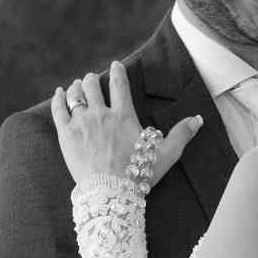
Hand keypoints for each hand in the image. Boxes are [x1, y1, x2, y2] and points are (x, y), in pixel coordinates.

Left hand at [51, 60, 204, 187]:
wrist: (110, 193)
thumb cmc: (138, 175)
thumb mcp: (166, 154)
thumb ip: (181, 134)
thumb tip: (198, 120)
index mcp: (124, 116)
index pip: (120, 85)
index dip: (118, 72)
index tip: (116, 65)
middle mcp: (101, 114)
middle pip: (93, 87)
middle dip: (93, 79)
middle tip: (93, 78)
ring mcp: (82, 123)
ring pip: (76, 95)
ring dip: (77, 87)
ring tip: (77, 85)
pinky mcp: (66, 135)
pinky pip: (59, 110)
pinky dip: (58, 99)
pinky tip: (59, 94)